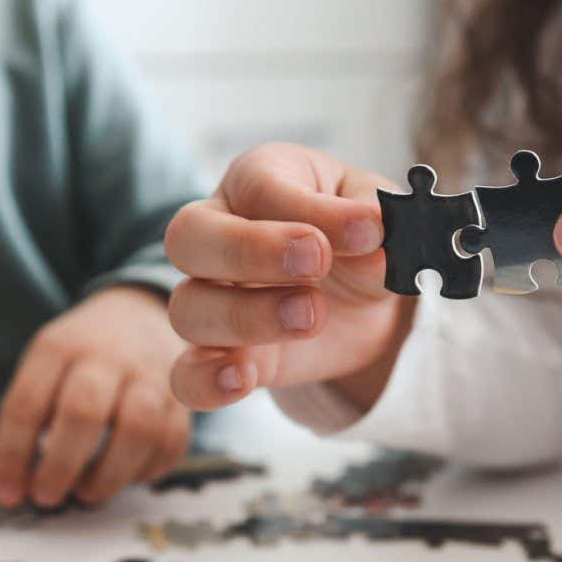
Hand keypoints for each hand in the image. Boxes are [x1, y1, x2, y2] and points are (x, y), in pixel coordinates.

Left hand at [0, 285, 190, 507]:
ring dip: (108, 475)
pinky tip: (123, 477)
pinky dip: (144, 472)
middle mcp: (109, 356)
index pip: (28, 403)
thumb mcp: (43, 370)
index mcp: (60, 347)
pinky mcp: (183, 400)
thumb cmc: (83, 357)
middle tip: (45, 497)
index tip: (6, 492)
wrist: (141, 316)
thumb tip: (3, 480)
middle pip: (84, 412)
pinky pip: (171, 444)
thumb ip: (22, 422)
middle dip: (61, 466)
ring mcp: (152, 376)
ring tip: (87, 492)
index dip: (13, 455)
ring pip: (139, 430)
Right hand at [166, 143, 407, 410]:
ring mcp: (212, 298)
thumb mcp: (375, 216)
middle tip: (316, 261)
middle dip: (249, 249)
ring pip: (188, 307)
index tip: (366, 230)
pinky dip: (205, 381)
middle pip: (189, 236)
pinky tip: (240, 380)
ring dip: (246, 316)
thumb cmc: (359, 237)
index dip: (307, 209)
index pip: (259, 186)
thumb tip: (372, 230)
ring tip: (311, 317)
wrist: (364, 299)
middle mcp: (219, 235)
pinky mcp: (222, 356)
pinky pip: (186, 374)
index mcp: (258, 181)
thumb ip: (371, 220)